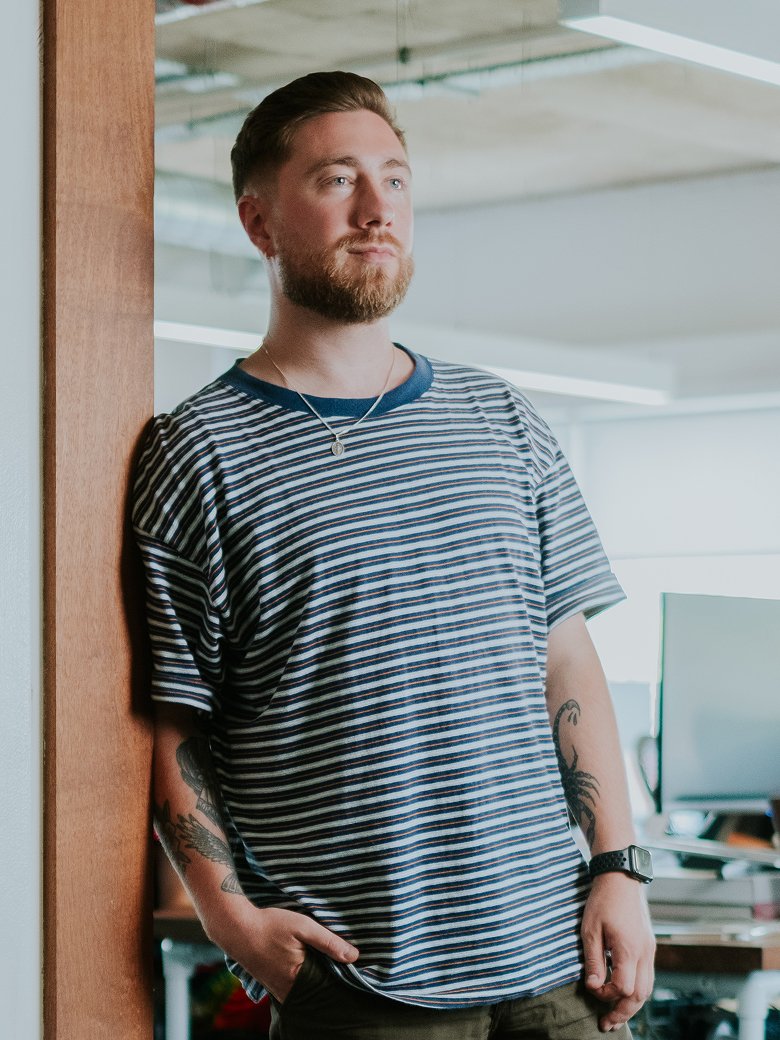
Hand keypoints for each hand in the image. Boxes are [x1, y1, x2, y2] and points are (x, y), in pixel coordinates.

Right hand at [206, 902, 359, 1003]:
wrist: (236, 928)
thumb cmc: (270, 925)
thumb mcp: (303, 926)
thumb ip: (328, 942)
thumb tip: (355, 957)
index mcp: (298, 978)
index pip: (328, 986)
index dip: (340, 979)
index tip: (354, 972)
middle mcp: (287, 990)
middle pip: (316, 992)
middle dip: (328, 982)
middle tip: (342, 969)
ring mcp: (277, 990)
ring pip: (304, 992)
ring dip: (315, 983)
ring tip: (326, 968)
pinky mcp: (270, 985)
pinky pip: (292, 990)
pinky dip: (302, 983)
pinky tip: (307, 970)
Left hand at [581, 872, 654, 1031]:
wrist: (621, 877)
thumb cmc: (602, 901)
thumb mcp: (590, 930)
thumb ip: (593, 961)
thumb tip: (594, 987)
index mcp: (629, 948)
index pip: (623, 987)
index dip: (606, 994)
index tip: (591, 987)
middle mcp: (644, 952)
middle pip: (640, 995)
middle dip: (622, 1012)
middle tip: (605, 1024)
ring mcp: (649, 949)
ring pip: (647, 989)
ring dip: (631, 1005)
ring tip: (614, 1015)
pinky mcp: (648, 945)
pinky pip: (647, 976)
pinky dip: (636, 990)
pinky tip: (623, 993)